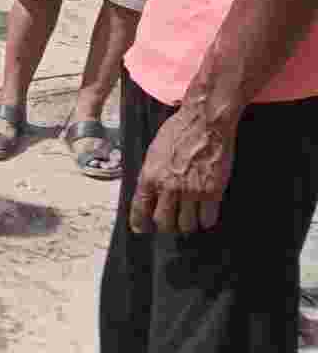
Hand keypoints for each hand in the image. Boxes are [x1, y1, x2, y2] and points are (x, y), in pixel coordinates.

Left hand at [128, 104, 236, 234]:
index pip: (139, 211)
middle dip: (166, 227)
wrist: (205, 121)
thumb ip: (151, 175)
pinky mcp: (212, 191)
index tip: (142, 230)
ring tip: (190, 220)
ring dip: (188, 225)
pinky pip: (208, 219)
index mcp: (149, 177)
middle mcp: (167, 188)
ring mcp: (191, 191)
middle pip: (163, 223)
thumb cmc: (178, 131)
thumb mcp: (154, 152)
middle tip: (171, 224)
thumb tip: (150, 193)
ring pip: (186, 225)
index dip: (140, 225)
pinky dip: (206, 220)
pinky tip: (206, 215)